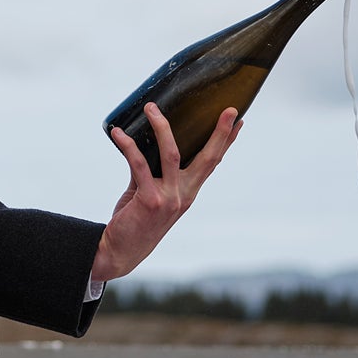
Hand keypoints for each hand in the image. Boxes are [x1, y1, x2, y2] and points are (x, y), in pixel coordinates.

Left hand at [95, 101, 240, 281]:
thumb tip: (141, 142)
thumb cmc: (135, 218)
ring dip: (162, 127)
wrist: (121, 250)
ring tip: (152, 108)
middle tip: (229, 110)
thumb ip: (150, 170)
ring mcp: (170, 197)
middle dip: (220, 133)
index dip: (226, 142)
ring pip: (171, 154)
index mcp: (189, 191)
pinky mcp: (150, 199)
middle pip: (208, 158)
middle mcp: (185, 194)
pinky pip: (139, 165)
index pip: (212, 162)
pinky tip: (118, 133)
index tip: (239, 120)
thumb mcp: (149, 192)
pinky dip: (128, 146)